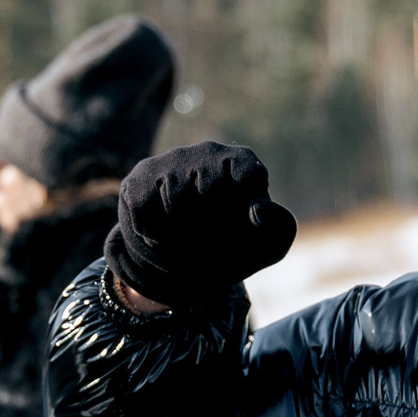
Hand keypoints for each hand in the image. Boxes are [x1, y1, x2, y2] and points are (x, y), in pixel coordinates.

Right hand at [104, 142, 297, 308]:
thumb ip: (279, 226)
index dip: (242, 213)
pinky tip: (162, 235)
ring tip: (188, 238)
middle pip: (211, 192)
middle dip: (212, 228)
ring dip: (183, 235)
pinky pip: (146, 212)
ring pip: (176, 203)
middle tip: (212, 238)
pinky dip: (155, 236)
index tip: (241, 224)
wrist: (183, 265)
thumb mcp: (268, 245)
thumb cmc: (233, 247)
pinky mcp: (138, 181)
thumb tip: (259, 209)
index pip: (248, 177)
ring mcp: (169, 163)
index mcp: (242, 162)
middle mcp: (206, 152)